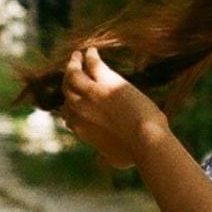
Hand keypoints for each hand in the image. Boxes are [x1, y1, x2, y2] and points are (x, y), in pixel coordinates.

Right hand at [59, 44, 165, 169]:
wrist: (145, 140)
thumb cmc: (135, 153)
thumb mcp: (115, 159)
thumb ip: (107, 157)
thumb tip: (106, 160)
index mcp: (81, 129)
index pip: (67, 115)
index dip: (68, 106)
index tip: (72, 100)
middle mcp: (79, 110)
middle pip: (66, 91)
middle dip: (67, 81)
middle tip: (71, 71)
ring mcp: (90, 94)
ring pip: (73, 74)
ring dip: (73, 64)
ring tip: (77, 56)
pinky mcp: (105, 81)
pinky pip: (92, 64)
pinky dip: (90, 56)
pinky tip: (92, 51)